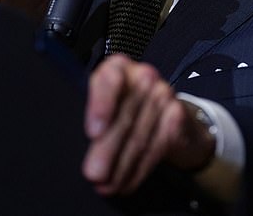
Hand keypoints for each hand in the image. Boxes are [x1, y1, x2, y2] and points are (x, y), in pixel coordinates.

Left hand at [82, 54, 215, 194]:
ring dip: (120, 166)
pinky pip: (156, 146)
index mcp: (117, 67)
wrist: (165, 114)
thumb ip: (92, 117)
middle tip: (93, 173)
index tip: (92, 132)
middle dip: (107, 148)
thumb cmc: (123, 108)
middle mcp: (142, 75)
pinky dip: (138, 170)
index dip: (100, 105)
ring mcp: (163, 93)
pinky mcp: (177, 115)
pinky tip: (126, 183)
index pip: (109, 78)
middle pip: (124, 114)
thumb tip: (75, 148)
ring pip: (139, 135)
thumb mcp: (104, 105)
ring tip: (105, 185)